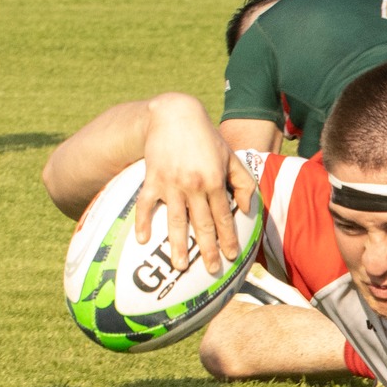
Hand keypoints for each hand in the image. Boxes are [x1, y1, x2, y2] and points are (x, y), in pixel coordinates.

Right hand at [134, 95, 254, 273]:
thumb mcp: (231, 157)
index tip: (232, 256)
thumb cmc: (207, 138)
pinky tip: (142, 240)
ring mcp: (171, 184)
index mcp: (215, 181)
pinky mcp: (152, 179)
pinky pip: (145, 205)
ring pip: (175, 221)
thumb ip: (244, 183)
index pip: (224, 217)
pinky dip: (142, 223)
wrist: (175, 116)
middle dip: (208, 250)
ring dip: (177, 246)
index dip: (228, 238)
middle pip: (202, 225)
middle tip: (212, 270)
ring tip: (180, 266)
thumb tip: (245, 209)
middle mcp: (194, 186)